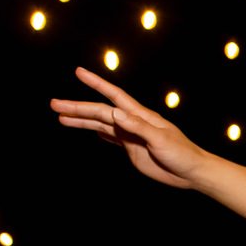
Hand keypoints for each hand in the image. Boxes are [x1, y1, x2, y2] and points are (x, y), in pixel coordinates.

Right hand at [51, 69, 209, 188]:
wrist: (191, 172)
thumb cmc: (182, 154)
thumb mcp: (160, 140)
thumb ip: (138, 127)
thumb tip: (115, 113)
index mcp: (140, 116)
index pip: (114, 95)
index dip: (96, 83)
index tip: (79, 72)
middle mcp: (133, 122)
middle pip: (100, 112)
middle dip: (77, 107)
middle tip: (54, 104)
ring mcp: (131, 136)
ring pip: (100, 125)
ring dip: (81, 120)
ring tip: (60, 117)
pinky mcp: (132, 149)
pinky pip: (111, 138)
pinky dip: (98, 132)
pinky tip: (88, 130)